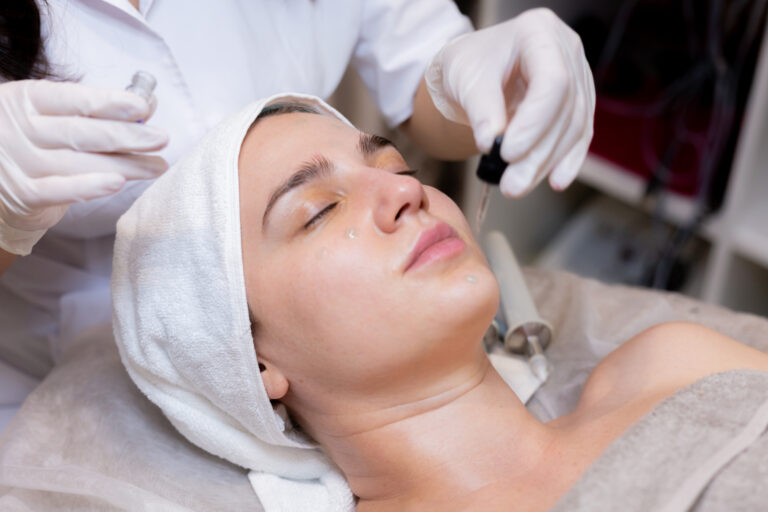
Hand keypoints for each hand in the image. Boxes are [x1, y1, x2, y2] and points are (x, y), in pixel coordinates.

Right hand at [0, 79, 168, 254]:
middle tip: (162, 139)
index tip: (143, 107)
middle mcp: (20, 129)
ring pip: (79, 163)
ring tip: (157, 166)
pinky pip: (60, 191)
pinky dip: (90, 187)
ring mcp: (20, 162)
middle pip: (81, 132)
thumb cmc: (36, 141)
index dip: (109, 102)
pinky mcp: (23, 194)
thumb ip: (96, 110)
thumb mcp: (54, 115)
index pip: (73, 99)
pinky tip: (119, 183)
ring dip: (124, 165)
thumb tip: (147, 105)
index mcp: (27, 100)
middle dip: (127, 136)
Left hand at [425, 8, 594, 196]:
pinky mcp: (578, 100)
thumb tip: (492, 145)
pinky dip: (566, 160)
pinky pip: (579, 134)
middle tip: (512, 184)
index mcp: (538, 32)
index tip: (507, 153)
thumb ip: (481, 110)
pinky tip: (555, 180)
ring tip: (517, 185)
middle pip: (565, 108)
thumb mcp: (464, 80)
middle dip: (538, 152)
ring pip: (574, 125)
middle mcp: (565, 49)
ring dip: (547, 162)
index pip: (553, 80)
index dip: (534, 123)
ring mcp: (577, 74)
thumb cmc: (469, 64)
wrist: (475, 68)